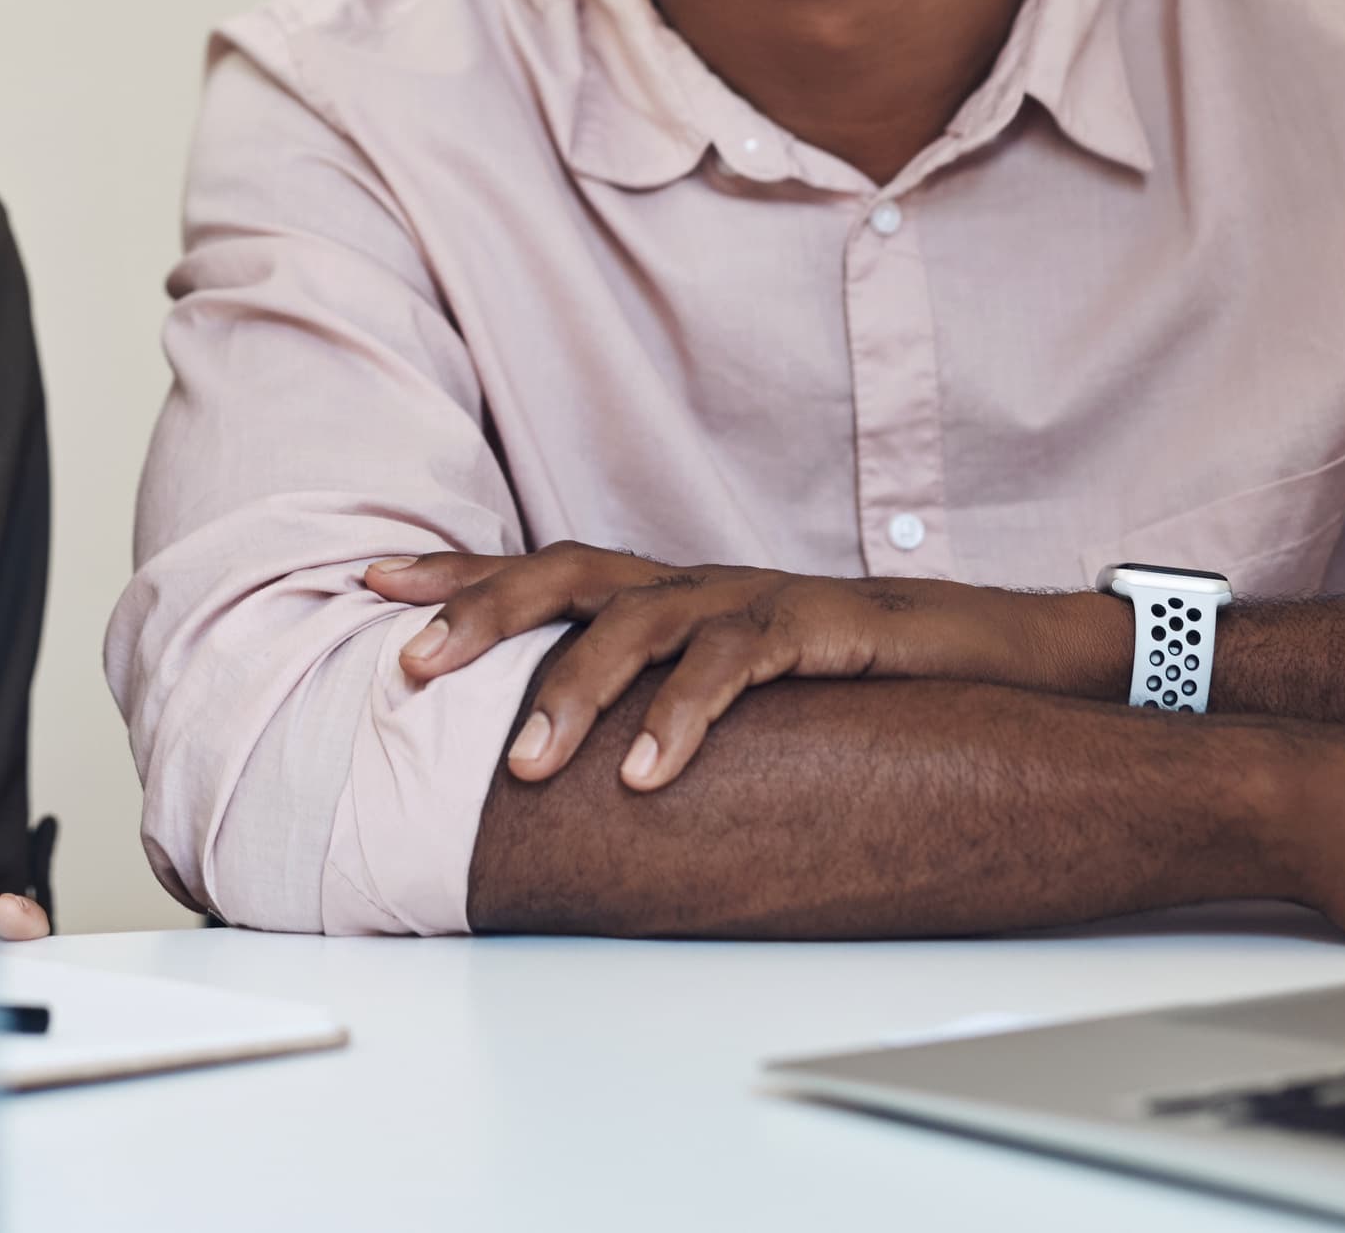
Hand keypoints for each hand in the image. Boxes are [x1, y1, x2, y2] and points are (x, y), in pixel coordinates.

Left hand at [369, 544, 1117, 788]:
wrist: (977, 653)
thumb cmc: (834, 677)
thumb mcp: (723, 689)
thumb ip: (645, 705)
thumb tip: (546, 763)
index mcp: (661, 594)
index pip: (539, 570)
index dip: (456, 574)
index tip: (368, 584)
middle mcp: (691, 584)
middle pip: (565, 577)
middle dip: (480, 616)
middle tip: (410, 668)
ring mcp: (749, 599)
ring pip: (638, 626)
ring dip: (571, 693)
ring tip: (522, 765)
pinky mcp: (813, 626)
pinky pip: (734, 667)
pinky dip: (684, 718)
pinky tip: (648, 775)